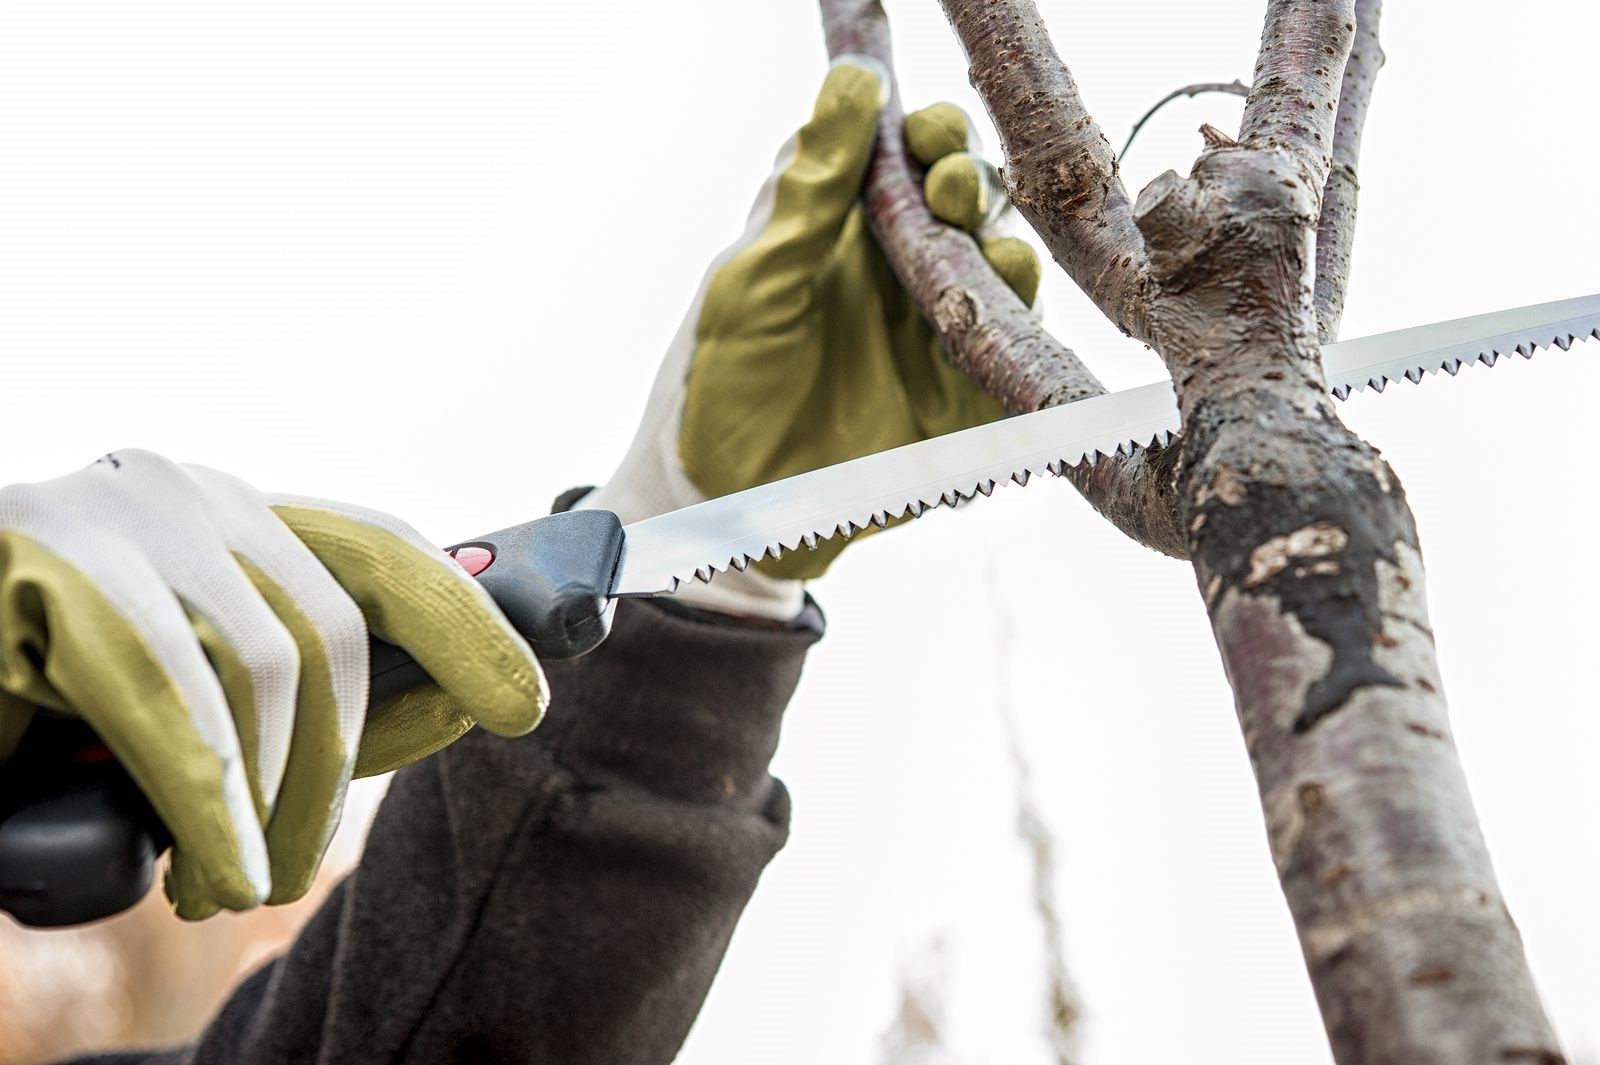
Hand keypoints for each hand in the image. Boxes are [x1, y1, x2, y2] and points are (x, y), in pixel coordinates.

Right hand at [0, 450, 544, 917]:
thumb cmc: (51, 707)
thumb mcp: (209, 704)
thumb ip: (323, 704)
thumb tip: (459, 705)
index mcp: (240, 522)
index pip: (382, 552)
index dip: (463, 624)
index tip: (521, 700)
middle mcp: (192, 498)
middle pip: (330, 629)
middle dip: (332, 770)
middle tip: (284, 872)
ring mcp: (118, 515)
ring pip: (262, 665)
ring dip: (263, 803)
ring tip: (229, 884)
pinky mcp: (38, 552)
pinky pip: (169, 693)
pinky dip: (208, 799)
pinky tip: (213, 868)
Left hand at [585, 60, 1039, 604]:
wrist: (728, 504)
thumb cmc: (720, 380)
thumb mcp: (753, 278)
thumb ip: (806, 189)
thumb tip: (853, 79)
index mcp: (841, 228)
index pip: (901, 153)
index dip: (924, 132)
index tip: (923, 130)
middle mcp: (896, 268)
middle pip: (963, 199)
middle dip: (968, 180)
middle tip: (949, 188)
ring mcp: (934, 330)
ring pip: (999, 265)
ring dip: (1002, 245)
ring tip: (987, 251)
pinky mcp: (963, 396)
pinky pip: (1010, 351)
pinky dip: (1018, 325)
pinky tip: (1005, 311)